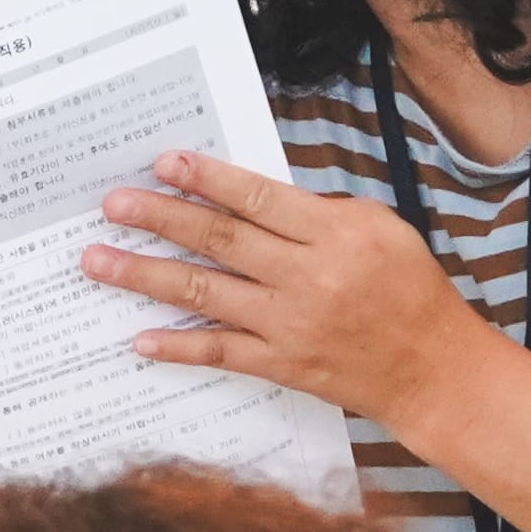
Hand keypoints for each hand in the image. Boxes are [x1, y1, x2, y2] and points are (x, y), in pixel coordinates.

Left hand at [85, 154, 495, 432]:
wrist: (432, 368)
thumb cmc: (409, 288)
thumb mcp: (378, 228)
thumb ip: (314, 214)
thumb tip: (246, 198)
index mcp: (334, 233)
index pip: (256, 198)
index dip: (206, 179)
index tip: (162, 163)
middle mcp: (307, 277)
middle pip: (219, 239)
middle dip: (159, 218)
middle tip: (112, 204)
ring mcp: (290, 324)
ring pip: (204, 292)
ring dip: (144, 276)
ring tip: (98, 260)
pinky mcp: (282, 364)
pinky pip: (219, 352)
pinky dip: (177, 345)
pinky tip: (139, 339)